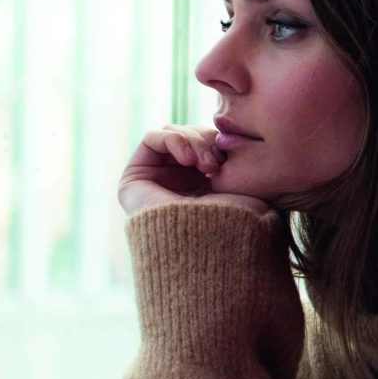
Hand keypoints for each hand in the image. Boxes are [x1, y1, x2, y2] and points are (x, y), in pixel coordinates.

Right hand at [119, 124, 272, 218]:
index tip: (234, 157)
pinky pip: (151, 138)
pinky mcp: (134, 179)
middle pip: (190, 136)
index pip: (208, 143)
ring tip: (206, 164)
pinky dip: (173, 139)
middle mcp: (179, 183)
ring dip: (193, 141)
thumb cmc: (236, 222)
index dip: (220, 142)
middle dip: (207, 140)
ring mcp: (156, 180)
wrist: (212, 247)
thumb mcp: (243, 181)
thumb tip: (231, 132)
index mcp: (205, 187)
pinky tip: (189, 159)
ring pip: (173, 134)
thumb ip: (233, 154)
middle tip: (218, 163)